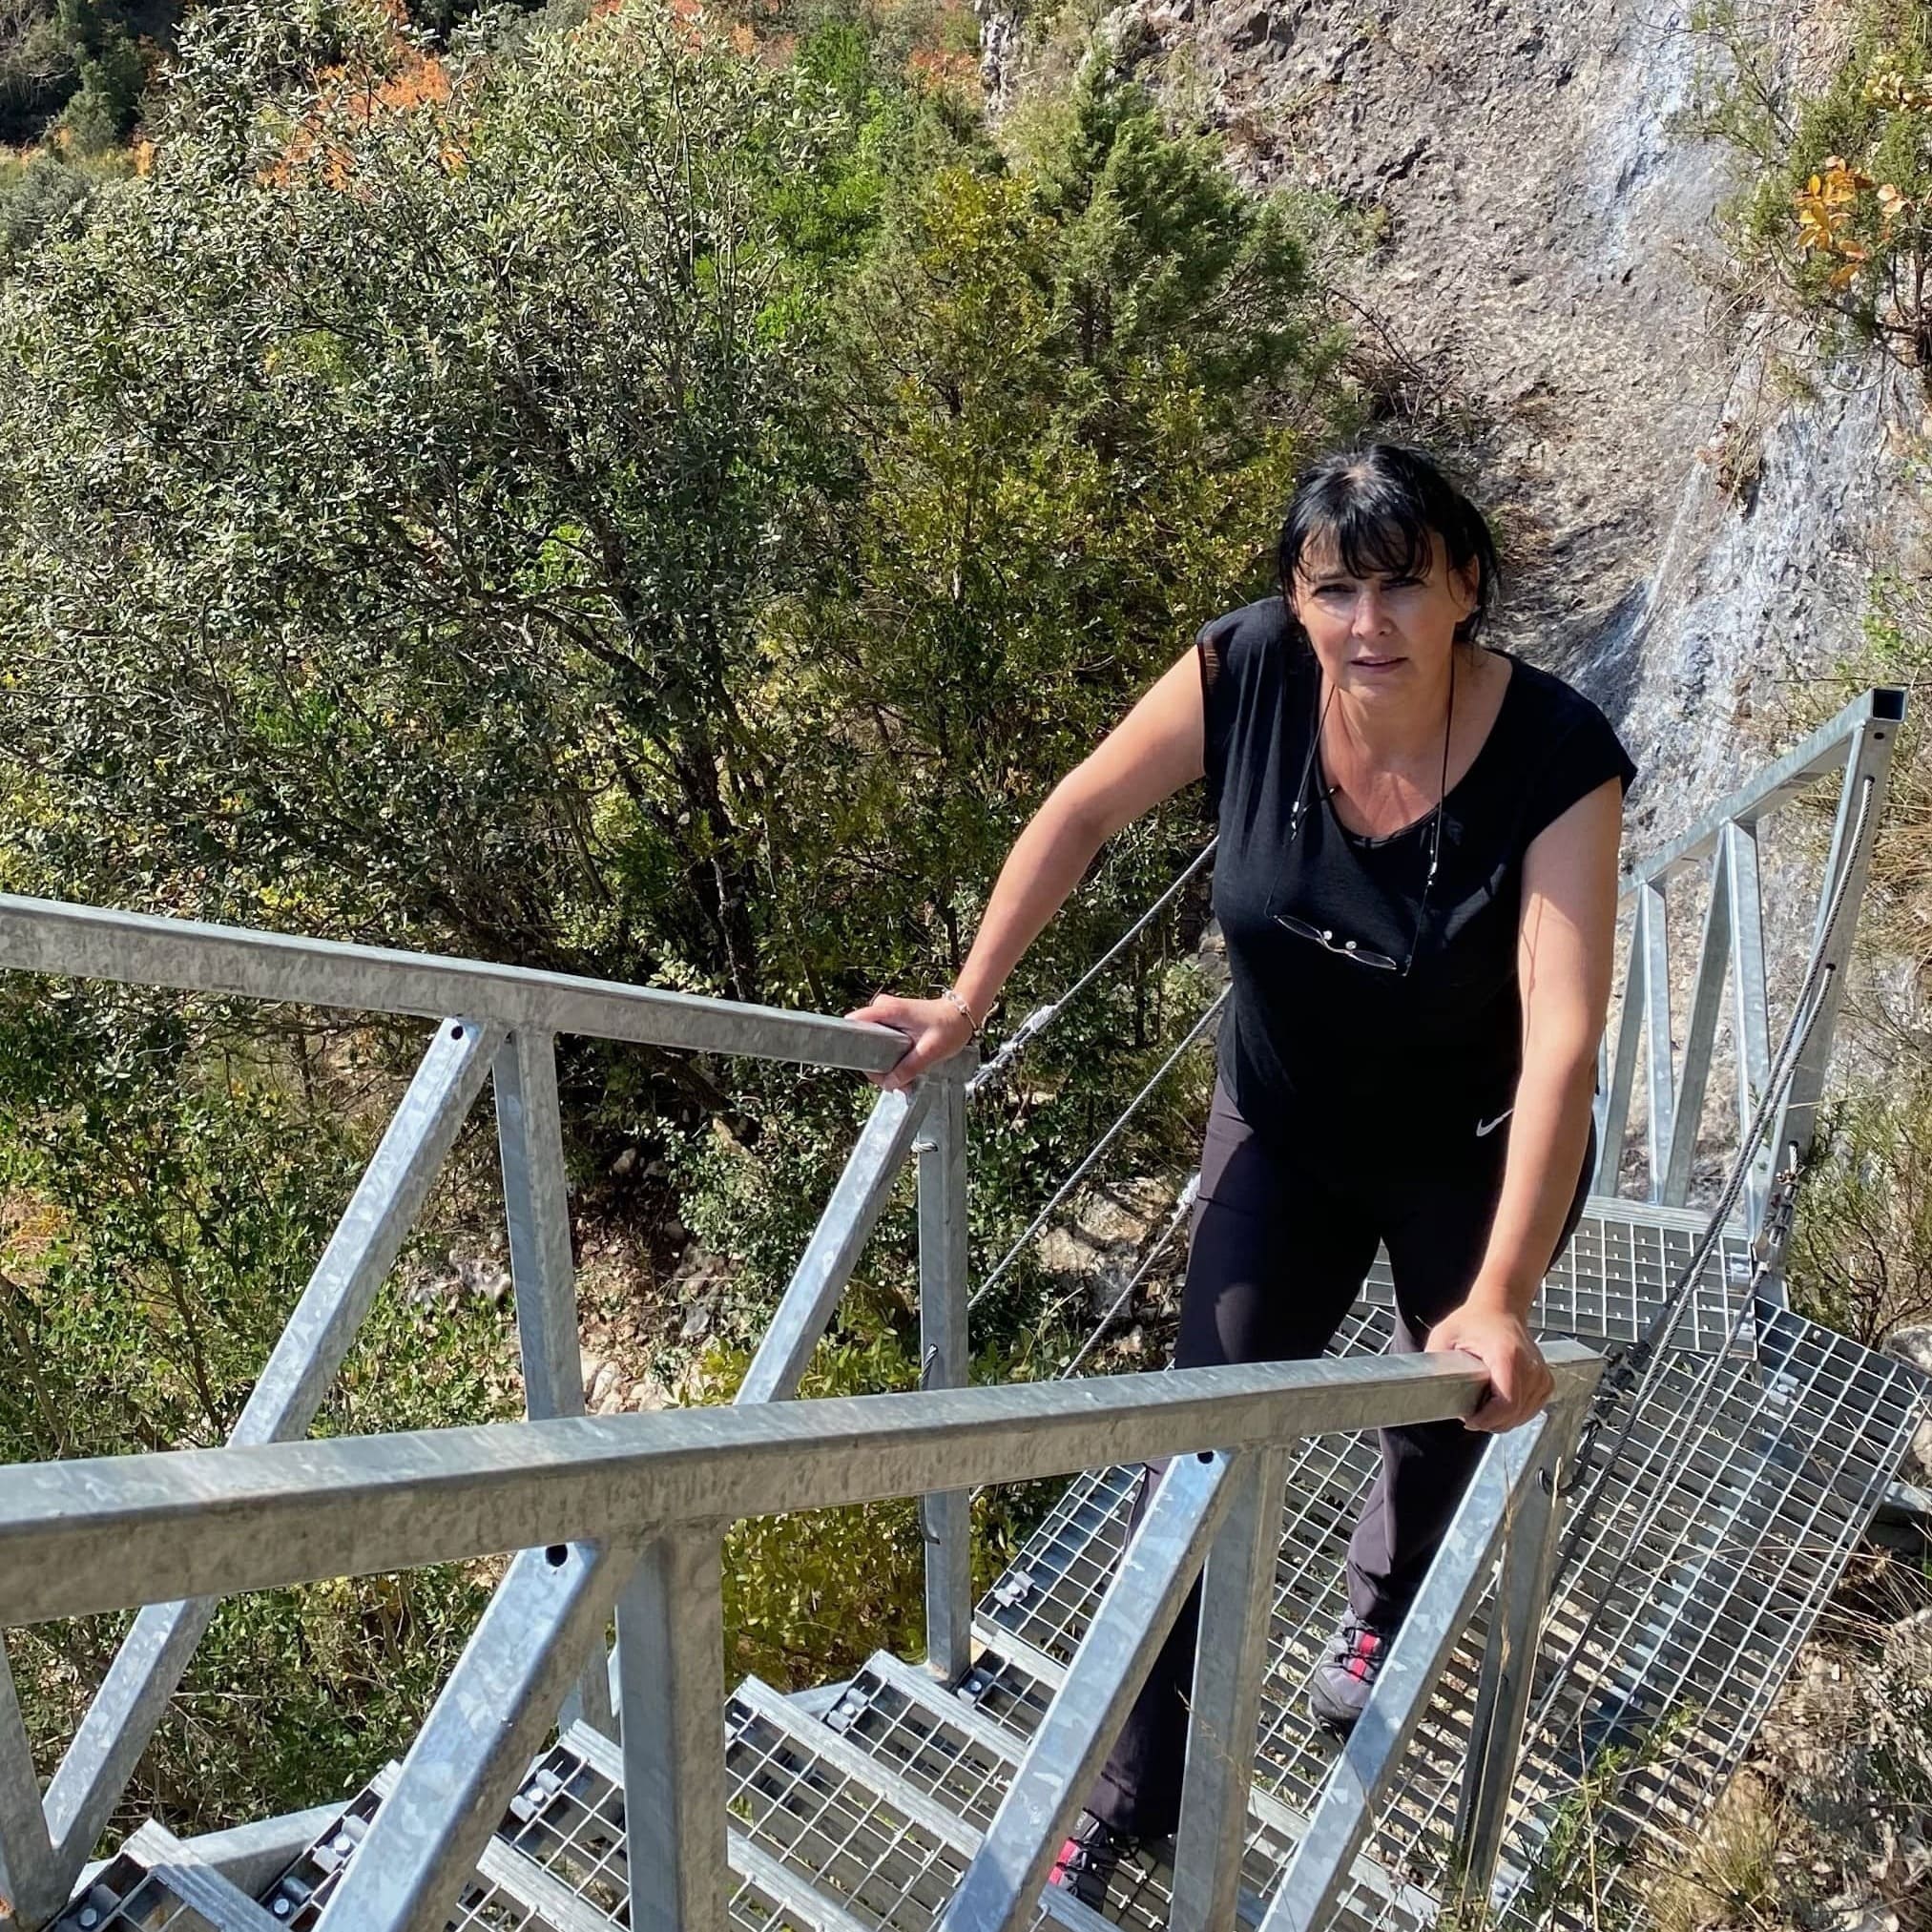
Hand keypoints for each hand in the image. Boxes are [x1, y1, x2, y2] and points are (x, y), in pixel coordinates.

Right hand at [843, 992, 972, 1091]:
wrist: (962, 1014)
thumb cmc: (949, 1025)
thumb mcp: (930, 1050)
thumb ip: (909, 1068)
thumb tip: (890, 1084)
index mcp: (888, 1010)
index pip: (854, 1023)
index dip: (856, 1046)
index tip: (871, 1067)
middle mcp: (882, 1008)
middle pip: (862, 1040)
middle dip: (876, 1065)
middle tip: (896, 1081)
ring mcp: (885, 1015)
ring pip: (871, 1045)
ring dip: (884, 1065)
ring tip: (904, 1078)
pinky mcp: (891, 1022)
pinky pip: (881, 1044)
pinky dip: (890, 1059)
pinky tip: (904, 1071)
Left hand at [1424, 1303, 1552, 1432]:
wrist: (1500, 1308)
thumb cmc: (1474, 1320)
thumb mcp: (1444, 1336)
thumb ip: (1436, 1361)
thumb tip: (1428, 1386)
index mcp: (1506, 1356)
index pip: (1506, 1404)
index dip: (1487, 1419)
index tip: (1470, 1420)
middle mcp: (1530, 1366)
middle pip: (1515, 1413)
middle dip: (1491, 1422)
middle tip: (1472, 1416)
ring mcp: (1541, 1374)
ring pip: (1525, 1415)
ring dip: (1503, 1419)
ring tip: (1484, 1408)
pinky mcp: (1545, 1380)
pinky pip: (1532, 1409)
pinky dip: (1517, 1413)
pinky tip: (1500, 1404)